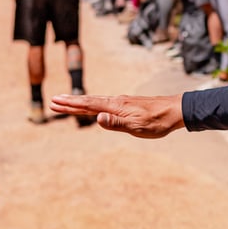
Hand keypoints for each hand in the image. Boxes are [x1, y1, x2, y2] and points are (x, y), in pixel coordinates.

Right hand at [49, 93, 183, 137]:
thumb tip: (96, 118)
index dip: (71, 105)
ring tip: (66, 102)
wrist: (175, 111)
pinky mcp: (127, 105)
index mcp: (115, 107)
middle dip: (70, 102)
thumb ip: (115, 123)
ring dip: (79, 102)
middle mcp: (116, 101)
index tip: (55, 103)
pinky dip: (92, 103)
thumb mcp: (137, 127)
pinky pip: (104, 103)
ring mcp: (121, 102)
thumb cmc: (157, 122)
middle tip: (53, 101)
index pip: (88, 105)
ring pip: (95, 101)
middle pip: (88, 101)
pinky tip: (91, 105)